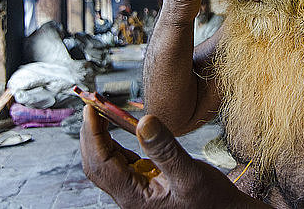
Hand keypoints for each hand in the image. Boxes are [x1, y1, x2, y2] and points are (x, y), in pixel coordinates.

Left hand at [80, 105, 259, 208]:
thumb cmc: (213, 203)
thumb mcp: (191, 175)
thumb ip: (165, 150)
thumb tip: (143, 121)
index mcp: (135, 197)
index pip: (101, 163)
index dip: (92, 134)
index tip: (90, 109)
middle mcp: (130, 195)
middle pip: (97, 163)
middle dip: (91, 133)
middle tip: (92, 104)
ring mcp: (135, 190)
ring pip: (107, 162)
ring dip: (101, 137)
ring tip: (101, 112)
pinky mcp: (144, 184)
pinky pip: (122, 162)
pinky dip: (116, 143)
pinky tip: (119, 129)